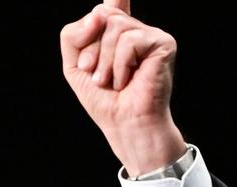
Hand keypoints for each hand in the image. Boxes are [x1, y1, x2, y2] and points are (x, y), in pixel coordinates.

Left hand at [60, 0, 186, 175]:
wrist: (124, 124)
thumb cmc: (103, 99)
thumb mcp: (75, 65)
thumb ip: (73, 34)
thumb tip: (99, 12)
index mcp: (117, 31)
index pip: (110, 3)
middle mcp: (135, 28)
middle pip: (101, 15)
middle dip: (91, 49)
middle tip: (97, 76)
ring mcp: (151, 34)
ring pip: (114, 27)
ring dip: (105, 61)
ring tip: (111, 82)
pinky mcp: (163, 43)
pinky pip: (129, 40)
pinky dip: (120, 64)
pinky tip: (126, 80)